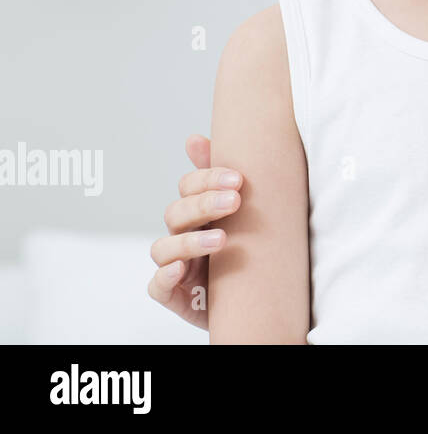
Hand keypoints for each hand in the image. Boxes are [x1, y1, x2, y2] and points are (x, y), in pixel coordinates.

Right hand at [147, 134, 242, 329]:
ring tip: (222, 240)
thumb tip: (194, 138)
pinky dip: (165, 276)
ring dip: (189, 241)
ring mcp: (176, 266)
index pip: (189, 186)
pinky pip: (157, 286)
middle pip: (176, 213)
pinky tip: (182, 269)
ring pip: (162, 248)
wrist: (261, 299)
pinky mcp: (175, 296)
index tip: (238, 178)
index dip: (207, 179)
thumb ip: (226, 178)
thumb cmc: (251, 249)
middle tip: (235, 201)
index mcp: (199, 212)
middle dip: (203, 204)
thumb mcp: (247, 212)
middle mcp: (183, 236)